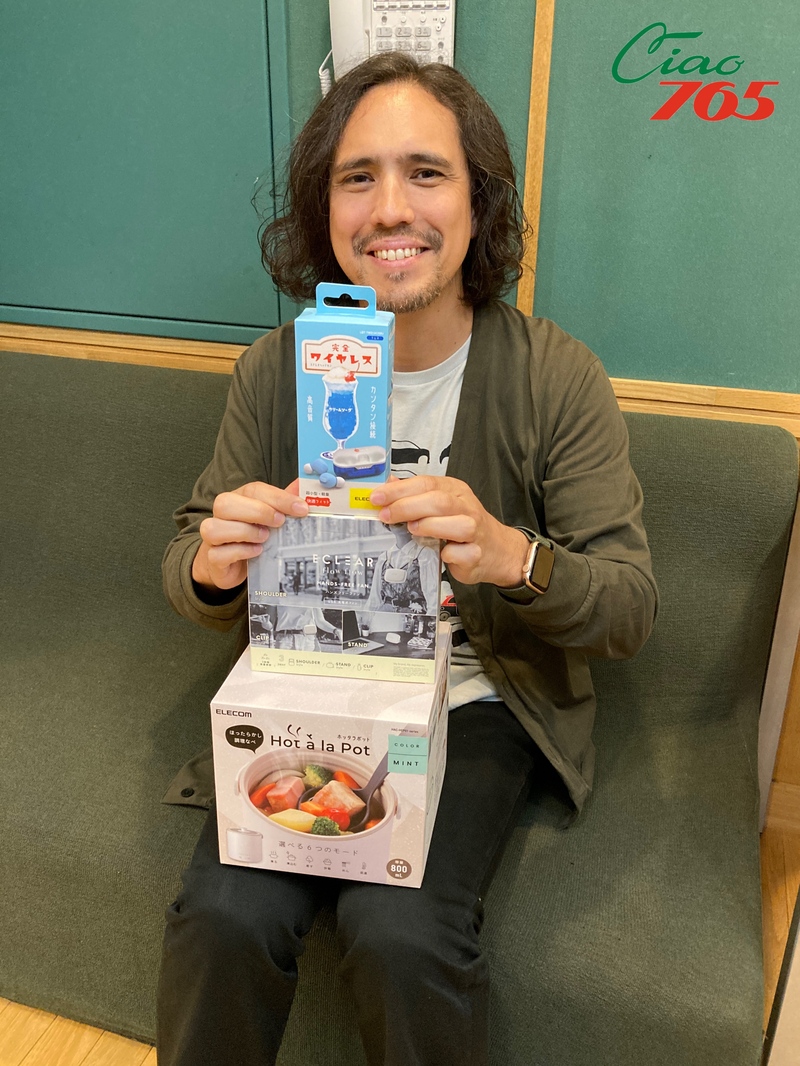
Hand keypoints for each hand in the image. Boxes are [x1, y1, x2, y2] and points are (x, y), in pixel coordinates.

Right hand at [193, 480, 307, 592]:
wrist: (233, 565)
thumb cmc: (253, 537)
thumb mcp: (271, 518)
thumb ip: (284, 502)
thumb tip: (303, 484)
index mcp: (238, 499)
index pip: (253, 490)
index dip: (278, 498)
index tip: (301, 508)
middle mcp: (221, 515)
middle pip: (226, 503)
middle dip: (257, 511)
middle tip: (280, 522)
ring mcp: (212, 536)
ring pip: (216, 527)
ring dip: (245, 532)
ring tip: (265, 537)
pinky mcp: (213, 558)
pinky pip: (218, 553)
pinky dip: (240, 552)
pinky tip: (256, 551)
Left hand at [370, 477, 528, 587]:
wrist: (497, 550)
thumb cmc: (463, 525)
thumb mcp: (441, 504)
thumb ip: (416, 494)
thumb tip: (388, 485)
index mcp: (455, 491)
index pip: (426, 483)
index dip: (399, 490)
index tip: (377, 497)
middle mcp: (466, 507)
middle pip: (438, 501)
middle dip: (407, 507)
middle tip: (386, 515)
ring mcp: (475, 530)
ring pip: (456, 524)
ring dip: (429, 526)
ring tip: (412, 530)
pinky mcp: (476, 554)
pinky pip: (460, 553)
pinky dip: (448, 554)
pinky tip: (440, 553)